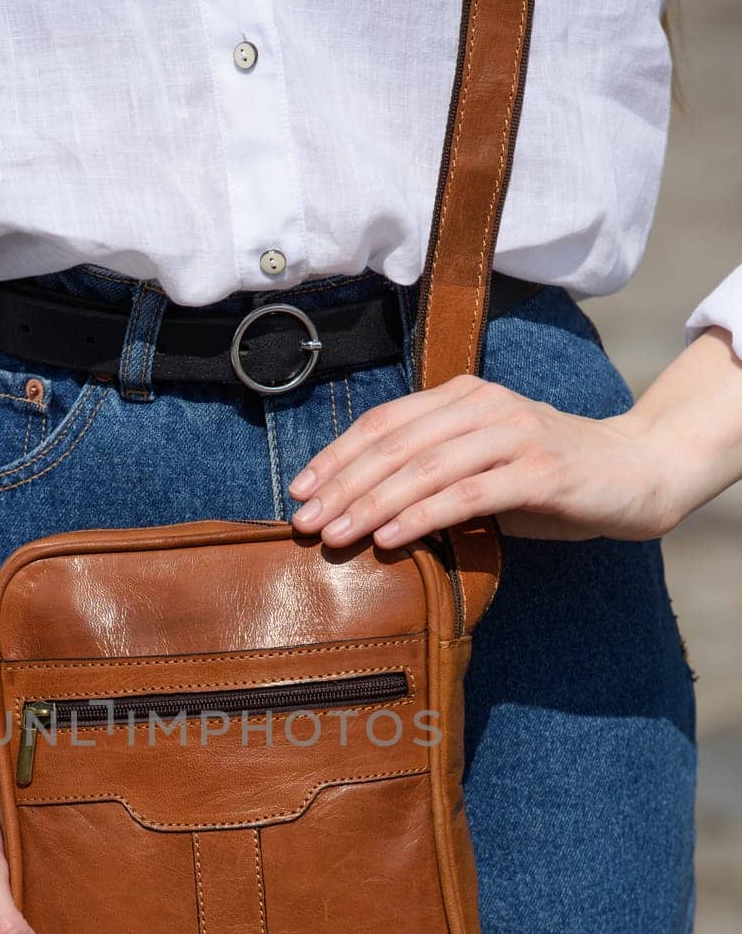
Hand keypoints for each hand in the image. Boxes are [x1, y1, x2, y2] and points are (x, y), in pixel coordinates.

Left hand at [289, 374, 678, 548]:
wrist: (633, 474)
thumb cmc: (546, 478)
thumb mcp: (480, 468)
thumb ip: (430, 475)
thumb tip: (358, 509)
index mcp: (462, 397)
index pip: (384, 424)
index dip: (336, 457)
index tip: (299, 492)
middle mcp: (485, 407)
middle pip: (396, 445)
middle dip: (343, 485)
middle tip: (306, 522)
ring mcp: (515, 436)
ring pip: (426, 468)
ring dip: (373, 503)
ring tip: (336, 535)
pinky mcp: (540, 471)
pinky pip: (469, 494)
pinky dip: (423, 515)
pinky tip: (390, 537)